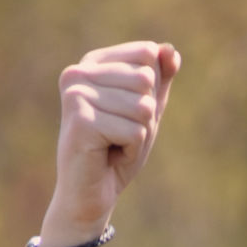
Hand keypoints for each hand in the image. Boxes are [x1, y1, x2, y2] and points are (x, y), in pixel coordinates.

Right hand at [40, 40, 179, 244]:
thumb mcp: (146, 111)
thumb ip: (160, 79)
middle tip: (119, 136)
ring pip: (142, 107)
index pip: (147, 55)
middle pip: (146, 81)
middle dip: (144, 117)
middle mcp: (78, 72)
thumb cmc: (116, 152)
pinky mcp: (80, 121)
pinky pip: (134, 131)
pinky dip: (130, 151)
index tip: (124, 115)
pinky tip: (107, 157)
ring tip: (113, 146)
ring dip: (137, 136)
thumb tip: (170, 50)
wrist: (90, 196)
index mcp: (92, 63)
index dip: (149, 93)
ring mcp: (76, 95)